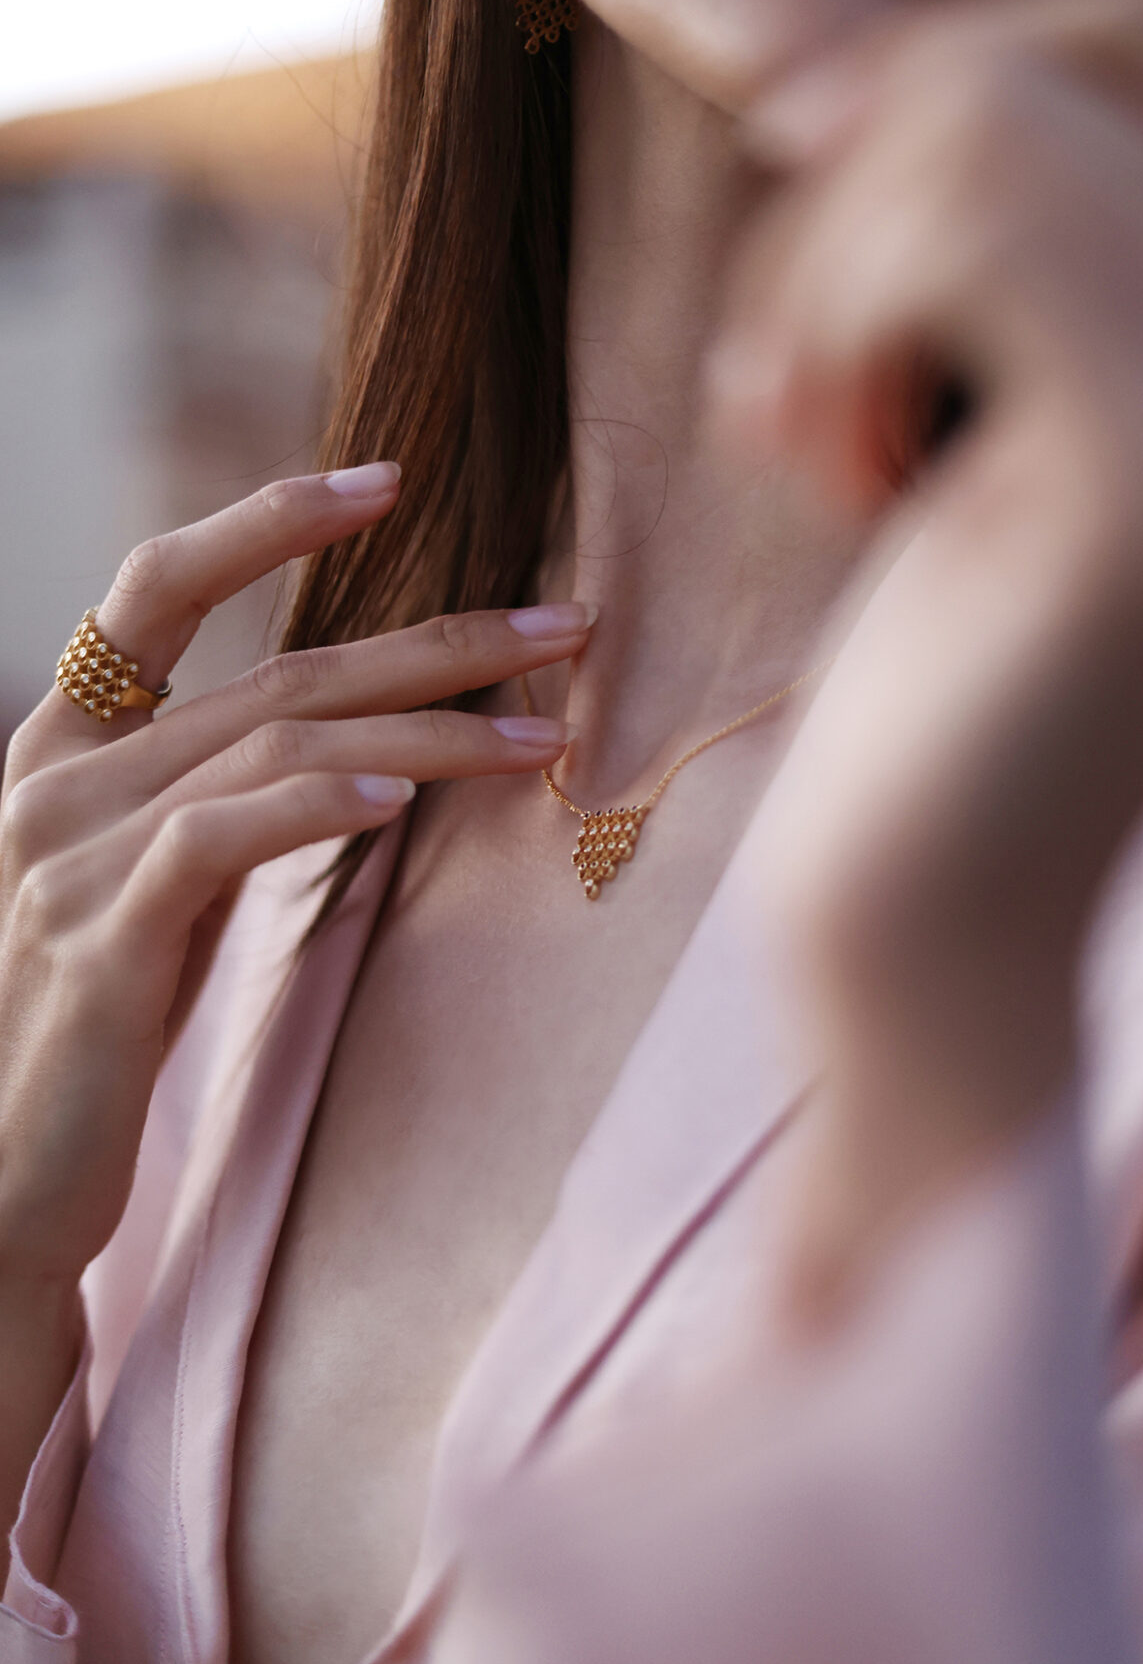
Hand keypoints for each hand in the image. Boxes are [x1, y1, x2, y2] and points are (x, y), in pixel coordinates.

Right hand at [0, 467, 591, 1294]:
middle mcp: (56, 777)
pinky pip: (220, 840)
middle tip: (565, 624)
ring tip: (541, 736)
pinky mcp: (95, 938)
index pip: (159, 586)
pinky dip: (317, 805)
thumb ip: (226, 800)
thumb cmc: (100, 1031)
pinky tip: (401, 794)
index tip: (386, 482)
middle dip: (436, 642)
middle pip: (278, 673)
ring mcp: (66, 852)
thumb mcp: (160, 887)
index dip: (267, 520)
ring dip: (427, 731)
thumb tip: (371, 744)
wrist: (2, 1180)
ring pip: (275, 746)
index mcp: (67, 745)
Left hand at [711, 0, 1142, 1320]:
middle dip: (850, 188)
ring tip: (803, 427)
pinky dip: (824, 327)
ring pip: (989, 130)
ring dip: (823, 272)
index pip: (1135, 22)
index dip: (925, 82)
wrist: (930, 916)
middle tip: (799, 364)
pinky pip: (965, 238)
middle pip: (1044, 57)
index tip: (820, 215)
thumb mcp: (993, 391)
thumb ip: (1062, 208)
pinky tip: (815, 461)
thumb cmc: (937, 660)